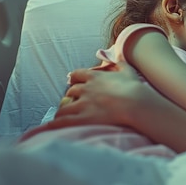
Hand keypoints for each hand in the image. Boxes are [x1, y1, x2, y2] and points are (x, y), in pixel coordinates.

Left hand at [22, 62, 147, 138]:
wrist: (135, 103)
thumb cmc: (134, 87)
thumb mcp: (128, 71)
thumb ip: (120, 64)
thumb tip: (116, 58)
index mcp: (95, 77)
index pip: (77, 74)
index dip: (74, 78)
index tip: (73, 81)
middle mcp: (86, 89)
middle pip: (70, 91)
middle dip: (70, 96)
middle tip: (72, 101)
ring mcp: (83, 104)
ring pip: (64, 107)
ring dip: (62, 111)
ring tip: (61, 116)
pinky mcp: (83, 118)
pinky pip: (63, 121)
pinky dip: (55, 124)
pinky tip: (50, 126)